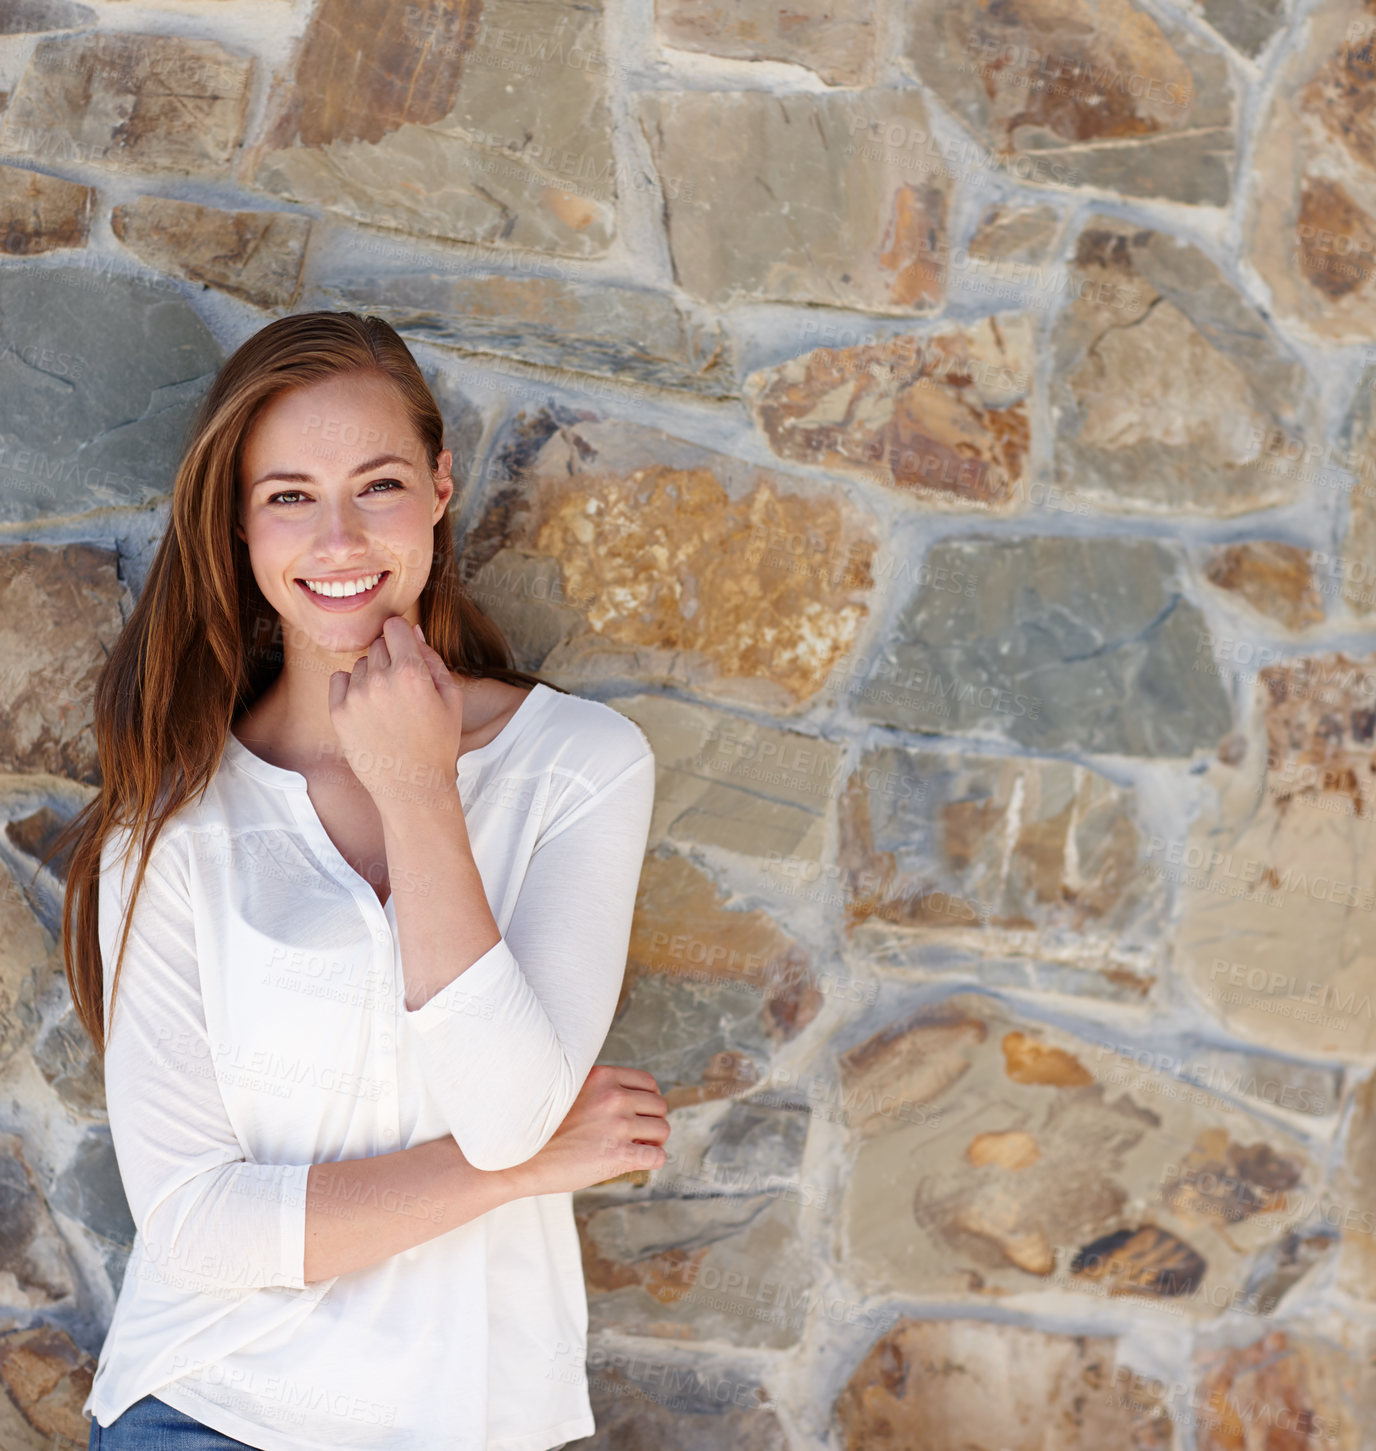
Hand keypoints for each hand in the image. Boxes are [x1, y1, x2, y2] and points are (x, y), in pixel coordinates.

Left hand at [327, 618, 464, 805]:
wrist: (413, 787)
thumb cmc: (438, 743)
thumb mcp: (451, 698)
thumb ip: (433, 659)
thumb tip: (412, 631)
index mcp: (412, 672)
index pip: (395, 626)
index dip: (403, 635)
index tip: (407, 650)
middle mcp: (380, 680)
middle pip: (379, 644)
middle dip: (392, 658)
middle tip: (404, 688)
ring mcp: (356, 696)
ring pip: (361, 664)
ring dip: (373, 675)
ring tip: (389, 705)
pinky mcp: (339, 713)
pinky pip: (339, 679)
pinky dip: (352, 687)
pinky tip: (369, 708)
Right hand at [518, 1066, 669, 1195]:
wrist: (518, 1159)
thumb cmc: (544, 1128)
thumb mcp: (571, 1090)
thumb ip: (600, 1088)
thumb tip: (631, 1096)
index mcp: (603, 1077)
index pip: (649, 1083)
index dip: (648, 1100)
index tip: (639, 1113)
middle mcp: (614, 1097)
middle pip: (660, 1106)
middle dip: (652, 1121)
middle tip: (636, 1135)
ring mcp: (617, 1126)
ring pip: (663, 1130)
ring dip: (653, 1141)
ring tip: (635, 1148)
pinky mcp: (618, 1155)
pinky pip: (657, 1156)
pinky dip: (652, 1160)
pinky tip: (636, 1162)